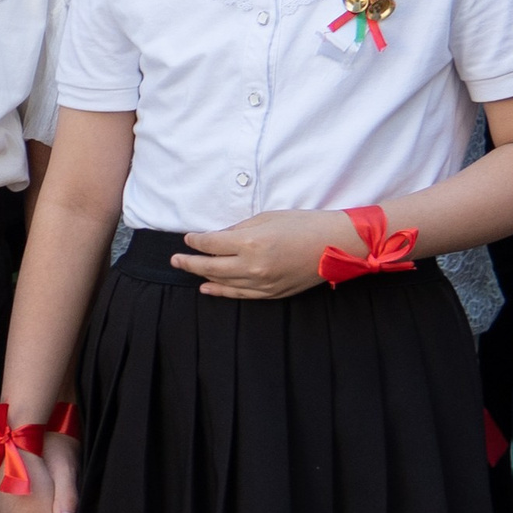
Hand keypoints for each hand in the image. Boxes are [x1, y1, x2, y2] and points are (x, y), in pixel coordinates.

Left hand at [172, 210, 356, 301]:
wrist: (338, 244)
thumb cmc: (304, 224)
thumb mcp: (267, 217)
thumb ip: (238, 228)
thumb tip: (217, 236)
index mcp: (250, 242)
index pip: (211, 244)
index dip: (195, 241)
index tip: (188, 238)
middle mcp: (253, 266)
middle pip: (210, 266)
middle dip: (189, 262)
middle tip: (174, 260)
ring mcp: (263, 283)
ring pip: (223, 283)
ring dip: (202, 277)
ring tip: (188, 271)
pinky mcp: (272, 293)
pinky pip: (240, 294)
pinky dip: (222, 291)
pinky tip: (208, 288)